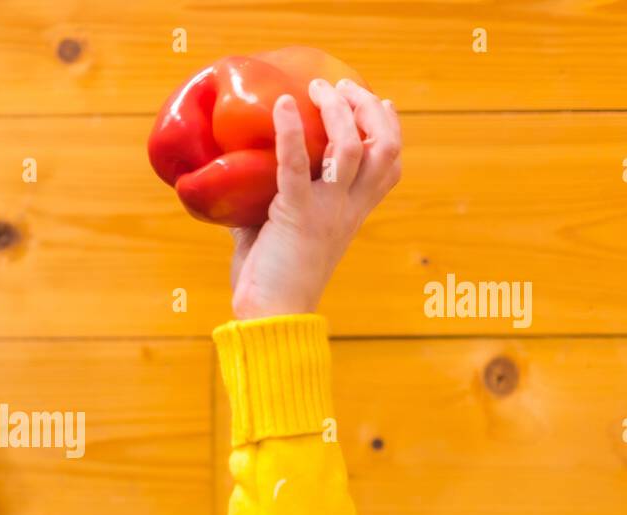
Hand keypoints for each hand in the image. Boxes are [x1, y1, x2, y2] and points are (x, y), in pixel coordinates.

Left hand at [230, 78, 401, 319]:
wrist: (270, 316)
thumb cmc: (271, 280)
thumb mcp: (277, 233)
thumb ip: (268, 204)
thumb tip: (237, 179)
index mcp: (351, 215)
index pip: (389, 166)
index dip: (389, 129)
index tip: (379, 102)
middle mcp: (347, 210)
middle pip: (383, 147)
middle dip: (368, 108)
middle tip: (341, 86)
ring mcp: (326, 212)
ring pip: (350, 148)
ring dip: (337, 110)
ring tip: (317, 88)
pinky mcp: (296, 216)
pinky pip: (296, 166)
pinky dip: (290, 131)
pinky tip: (284, 105)